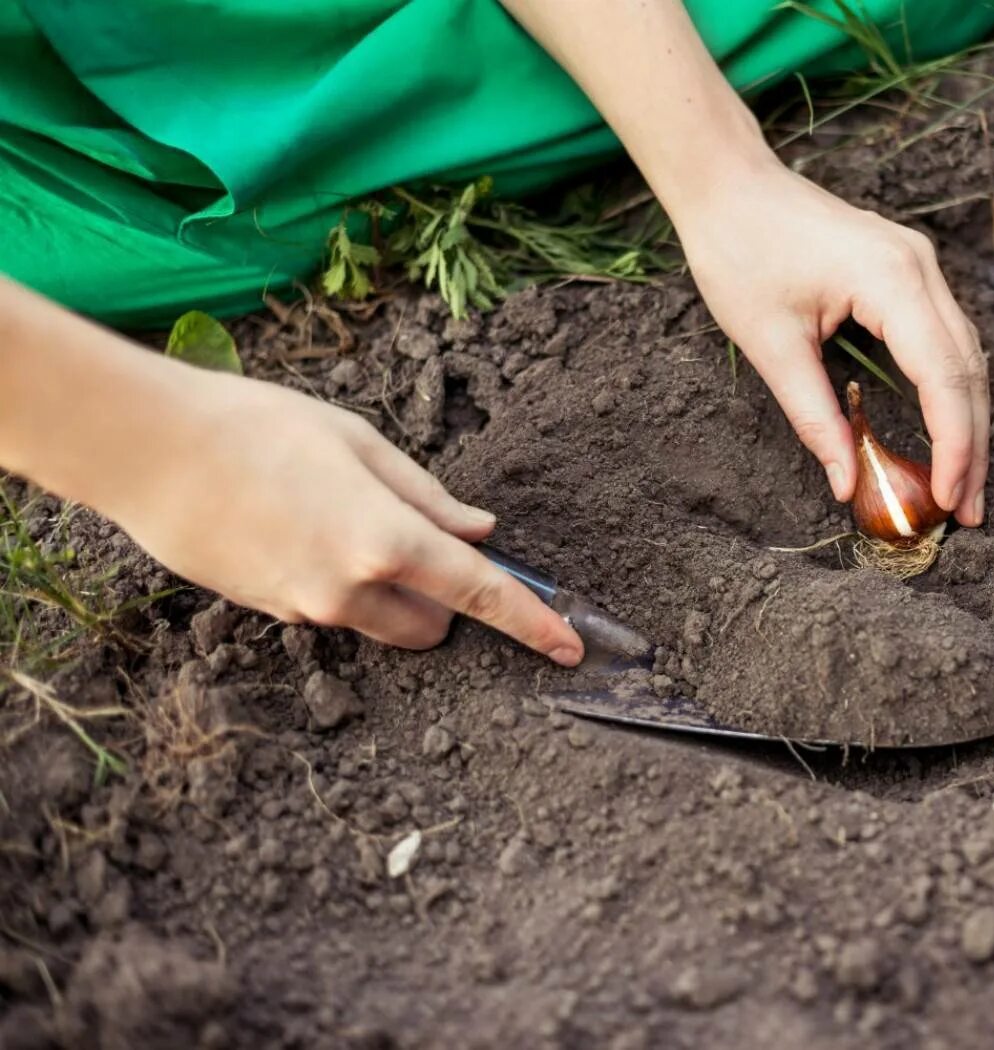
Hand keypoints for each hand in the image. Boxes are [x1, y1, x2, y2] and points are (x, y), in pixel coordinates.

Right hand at [109, 368, 584, 661]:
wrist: (147, 451)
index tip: (569, 648)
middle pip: (433, 627)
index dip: (532, 622)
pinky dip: (341, 585)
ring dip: (392, 593)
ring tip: (340, 518)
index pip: (481, 594)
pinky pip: (332, 612)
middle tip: (416, 537)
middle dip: (444, 600)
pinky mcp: (272, 614)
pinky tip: (300, 528)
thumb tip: (480, 531)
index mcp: (386, 540)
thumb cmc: (257, 427)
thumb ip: (427, 496)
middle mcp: (352, 590)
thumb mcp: (358, 442)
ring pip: (382, 624)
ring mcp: (308, 610)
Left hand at [675, 160, 988, 525]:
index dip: (953, 445)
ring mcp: (919, 265)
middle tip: (967, 512)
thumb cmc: (740, 251)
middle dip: (971, 446)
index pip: (943, 376)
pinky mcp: (908, 270)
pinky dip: (950, 391)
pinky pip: (947, 338)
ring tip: (962, 486)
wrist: (729, 183)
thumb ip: (815, 416)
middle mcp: (919, 268)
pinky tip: (947, 433)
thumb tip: (844, 482)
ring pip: (966, 356)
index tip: (947, 499)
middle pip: (968, 371)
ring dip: (967, 422)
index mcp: (891, 280)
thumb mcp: (770, 344)